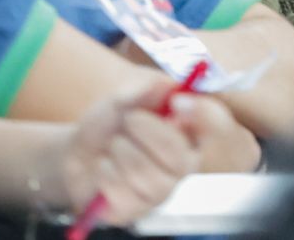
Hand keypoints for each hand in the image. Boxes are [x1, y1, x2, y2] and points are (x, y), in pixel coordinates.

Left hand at [45, 82, 201, 227]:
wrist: (79, 152)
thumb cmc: (110, 124)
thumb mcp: (122, 99)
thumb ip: (144, 91)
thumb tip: (167, 84)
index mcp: (188, 133)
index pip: (215, 125)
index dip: (204, 114)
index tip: (178, 100)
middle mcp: (182, 164)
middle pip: (178, 154)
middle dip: (148, 130)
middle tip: (130, 118)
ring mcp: (160, 190)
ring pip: (145, 173)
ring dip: (120, 150)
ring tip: (114, 145)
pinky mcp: (137, 209)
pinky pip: (123, 191)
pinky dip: (106, 171)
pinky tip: (105, 166)